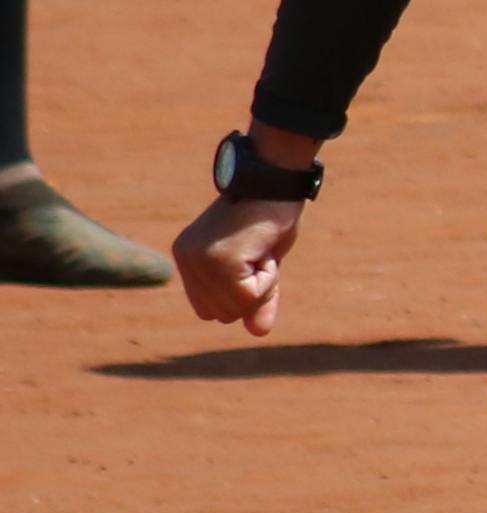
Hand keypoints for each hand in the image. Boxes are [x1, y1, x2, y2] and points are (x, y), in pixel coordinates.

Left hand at [175, 188, 300, 335]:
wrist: (274, 179)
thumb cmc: (270, 214)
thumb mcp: (263, 263)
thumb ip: (256, 298)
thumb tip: (258, 333)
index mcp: (187, 258)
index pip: (209, 310)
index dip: (240, 296)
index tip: (252, 260)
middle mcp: (185, 260)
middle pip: (222, 314)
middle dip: (252, 292)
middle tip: (259, 253)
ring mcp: (201, 261)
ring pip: (238, 307)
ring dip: (263, 284)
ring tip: (261, 249)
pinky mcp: (221, 260)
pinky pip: (252, 295)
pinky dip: (269, 278)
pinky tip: (266, 250)